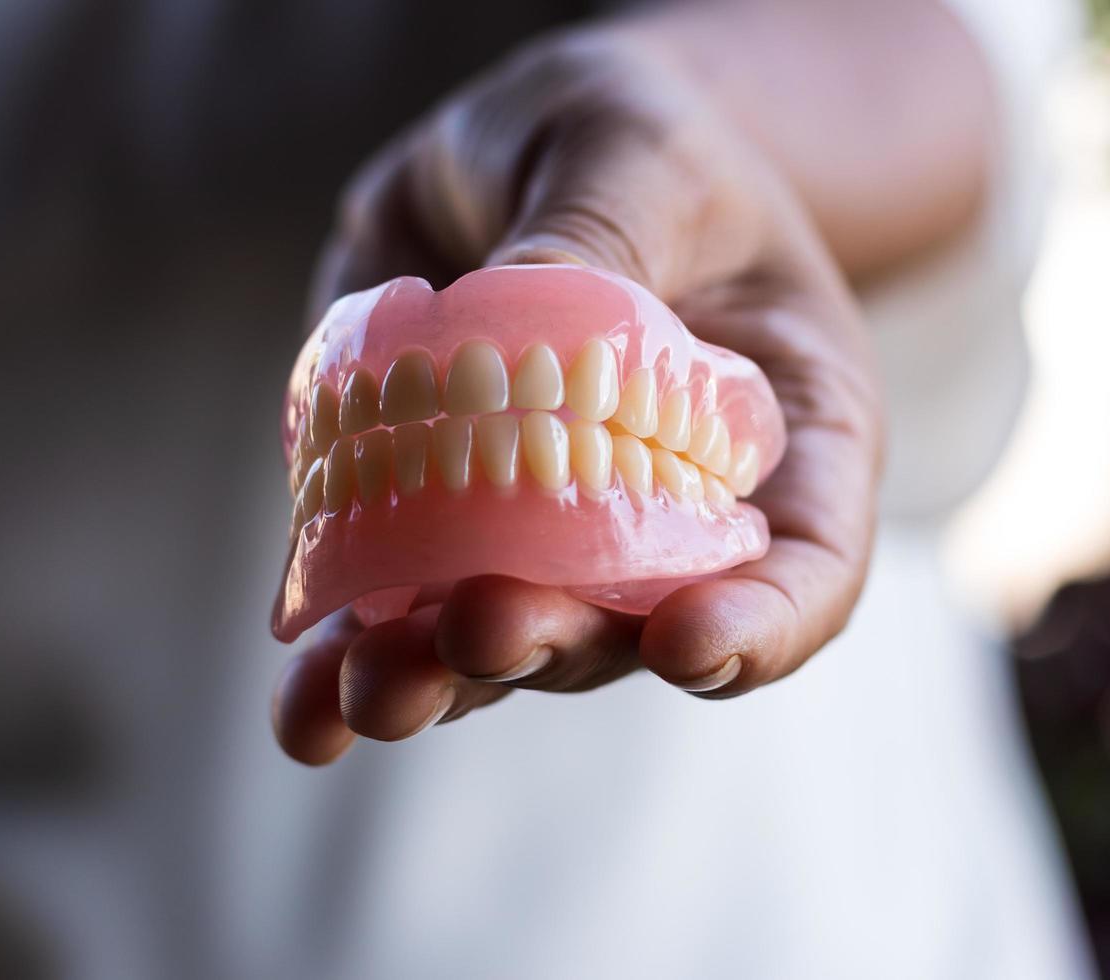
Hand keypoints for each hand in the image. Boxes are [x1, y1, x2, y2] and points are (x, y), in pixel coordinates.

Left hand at [273, 29, 881, 763]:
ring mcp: (550, 526)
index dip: (763, 624)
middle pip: (638, 623)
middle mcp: (672, 508)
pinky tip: (302, 710)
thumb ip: (604, 237)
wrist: (530, 150)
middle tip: (484, 627)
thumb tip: (515, 328)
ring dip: (441, 676)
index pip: (807, 566)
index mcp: (778, 434)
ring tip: (367, 691)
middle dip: (561, 642)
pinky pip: (400, 606)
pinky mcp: (435, 514)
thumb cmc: (636, 140)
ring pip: (514, 638)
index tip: (691, 643)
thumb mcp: (639, 151)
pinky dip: (346, 661)